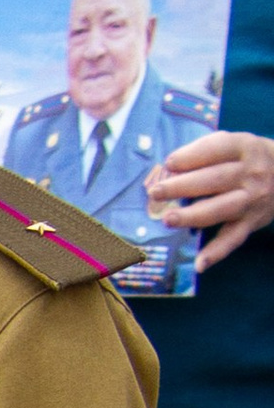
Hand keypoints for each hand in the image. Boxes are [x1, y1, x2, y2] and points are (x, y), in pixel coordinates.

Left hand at [148, 128, 273, 269]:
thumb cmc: (248, 157)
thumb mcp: (235, 143)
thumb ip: (206, 150)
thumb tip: (171, 167)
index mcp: (243, 148)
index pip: (217, 150)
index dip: (192, 157)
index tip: (169, 164)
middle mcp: (250, 174)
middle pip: (214, 180)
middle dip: (182, 187)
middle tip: (156, 193)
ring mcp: (251, 200)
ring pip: (221, 209)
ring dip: (193, 216)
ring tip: (168, 219)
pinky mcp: (252, 223)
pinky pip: (234, 239)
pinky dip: (217, 252)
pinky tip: (199, 264)